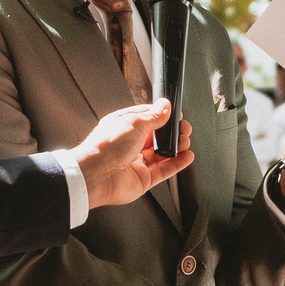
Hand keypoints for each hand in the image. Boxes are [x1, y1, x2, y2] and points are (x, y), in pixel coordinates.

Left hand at [74, 100, 192, 210]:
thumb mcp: (134, 122)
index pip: (146, 118)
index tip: (175, 114)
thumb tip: (165, 106)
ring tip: (186, 142)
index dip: (162, 116)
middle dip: (172, 133)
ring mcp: (136, 163)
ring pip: (161, 154)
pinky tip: (186, 157)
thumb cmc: (106, 146)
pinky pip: (164, 171)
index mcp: (122, 126)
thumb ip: (153, 116)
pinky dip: (177, 164)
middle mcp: (128, 145)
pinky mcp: (142, 179)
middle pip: (156, 137)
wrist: (97, 175)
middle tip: (184, 129)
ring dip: (176, 147)